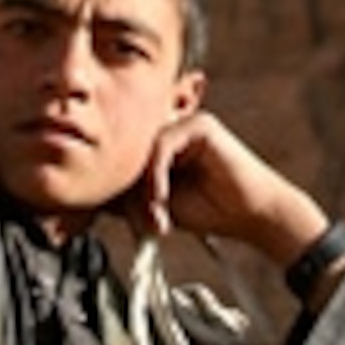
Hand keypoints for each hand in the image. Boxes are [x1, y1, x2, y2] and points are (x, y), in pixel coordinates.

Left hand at [129, 105, 327, 268]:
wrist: (249, 216)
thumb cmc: (209, 209)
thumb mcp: (157, 204)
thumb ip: (131, 195)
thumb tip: (95, 196)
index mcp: (162, 146)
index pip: (126, 156)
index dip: (116, 183)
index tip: (112, 213)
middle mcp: (172, 130)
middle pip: (130, 151)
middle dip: (128, 188)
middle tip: (138, 220)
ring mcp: (186, 124)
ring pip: (142, 149)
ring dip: (143, 186)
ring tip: (155, 213)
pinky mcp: (200, 125)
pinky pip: (161, 146)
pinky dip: (156, 176)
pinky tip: (162, 198)